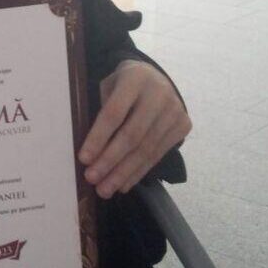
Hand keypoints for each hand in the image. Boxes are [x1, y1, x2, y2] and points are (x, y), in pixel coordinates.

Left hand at [77, 61, 189, 199]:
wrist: (156, 78)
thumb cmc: (123, 86)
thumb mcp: (109, 87)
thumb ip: (100, 111)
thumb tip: (88, 153)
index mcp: (135, 78)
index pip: (114, 113)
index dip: (98, 138)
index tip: (83, 159)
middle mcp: (159, 93)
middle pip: (132, 135)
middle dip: (110, 160)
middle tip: (92, 179)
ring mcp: (175, 110)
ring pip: (146, 149)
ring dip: (123, 173)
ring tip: (104, 189)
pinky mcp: (183, 125)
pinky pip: (157, 154)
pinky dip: (138, 172)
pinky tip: (123, 184)